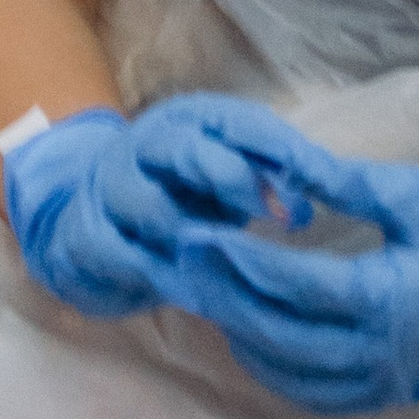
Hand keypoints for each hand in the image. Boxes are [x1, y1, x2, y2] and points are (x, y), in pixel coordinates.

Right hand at [0, 93, 325, 321]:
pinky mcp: (87, 232)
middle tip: (285, 219)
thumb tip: (321, 197)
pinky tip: (194, 296)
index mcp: (193, 121)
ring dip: (194, 240)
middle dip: (237, 181)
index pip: (240, 122)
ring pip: (151, 206)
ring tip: (234, 269)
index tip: (331, 188)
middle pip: (188, 150)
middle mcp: (150, 145)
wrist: (93, 214)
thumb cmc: (182, 194)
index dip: (285, 153)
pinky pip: (122, 256)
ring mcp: (113, 187)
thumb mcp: (228, 179)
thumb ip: (271, 180)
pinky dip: (159, 277)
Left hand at [175, 151, 418, 413]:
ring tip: (206, 295)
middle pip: (284, 337)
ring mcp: (393, 381)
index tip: (195, 236)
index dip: (240, 263)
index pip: (296, 288)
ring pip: (296, 375)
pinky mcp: (396, 391)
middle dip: (226, 301)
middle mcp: (389, 352)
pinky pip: (324, 395)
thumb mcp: (409, 193)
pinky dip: (281, 371)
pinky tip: (253, 336)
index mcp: (393, 298)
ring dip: (246, 339)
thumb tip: (280, 166)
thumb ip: (340, 186)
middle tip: (182, 265)